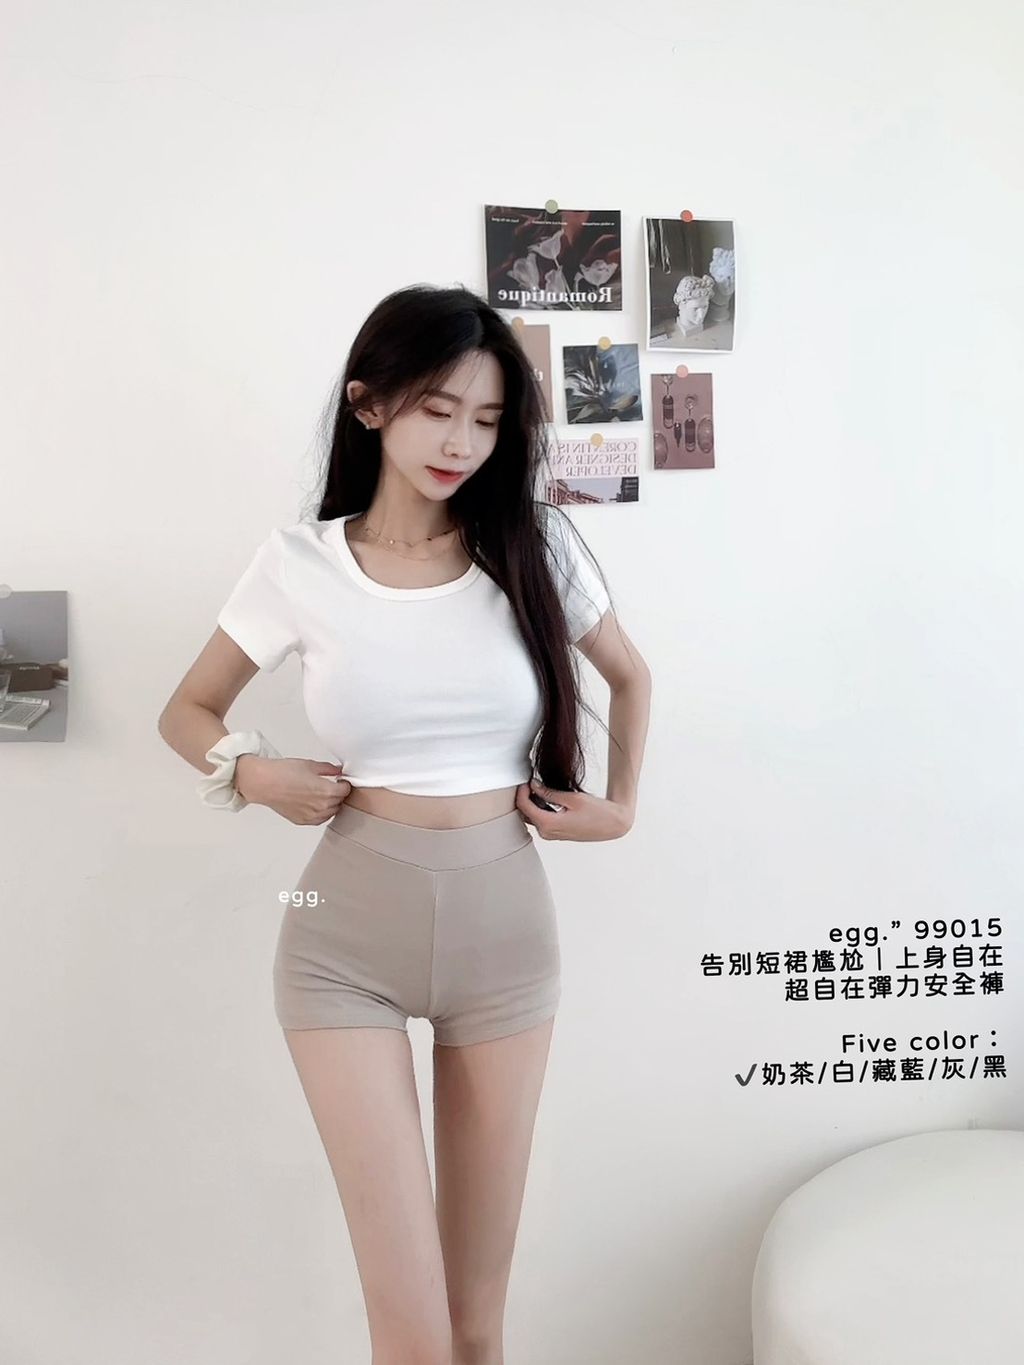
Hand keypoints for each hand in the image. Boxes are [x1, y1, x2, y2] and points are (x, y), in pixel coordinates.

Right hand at [235, 755, 351, 825]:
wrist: (264, 783)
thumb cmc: (284, 772)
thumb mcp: (310, 765)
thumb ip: (329, 769)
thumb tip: (339, 771)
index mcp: (326, 791)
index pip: (346, 790)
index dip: (344, 784)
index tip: (340, 780)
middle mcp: (321, 807)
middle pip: (340, 802)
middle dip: (338, 793)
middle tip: (332, 785)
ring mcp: (312, 816)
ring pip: (331, 812)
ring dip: (331, 804)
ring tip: (322, 794)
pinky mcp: (302, 821)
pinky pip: (319, 819)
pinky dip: (321, 813)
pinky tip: (314, 803)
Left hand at [515, 780, 632, 841]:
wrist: (612, 824)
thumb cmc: (597, 812)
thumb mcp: (572, 798)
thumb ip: (549, 793)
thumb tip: (534, 785)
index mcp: (548, 824)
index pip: (523, 806)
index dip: (521, 791)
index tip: (527, 780)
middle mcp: (546, 833)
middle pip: (525, 813)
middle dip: (525, 797)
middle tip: (531, 781)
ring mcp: (551, 835)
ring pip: (531, 817)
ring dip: (532, 803)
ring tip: (539, 787)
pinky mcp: (556, 834)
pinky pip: (540, 821)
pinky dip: (539, 809)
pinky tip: (546, 797)